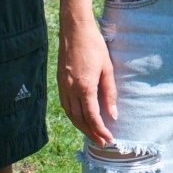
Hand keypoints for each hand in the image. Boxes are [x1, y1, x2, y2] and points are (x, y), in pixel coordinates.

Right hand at [58, 12, 117, 145]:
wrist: (74, 30)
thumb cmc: (94, 46)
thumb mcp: (107, 68)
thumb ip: (109, 93)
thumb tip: (113, 115)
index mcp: (84, 87)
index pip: (92, 117)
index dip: (100, 130)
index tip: (109, 138)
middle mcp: (71, 90)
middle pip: (79, 120)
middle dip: (91, 133)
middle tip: (102, 142)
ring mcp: (63, 87)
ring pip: (70, 114)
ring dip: (81, 126)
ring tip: (92, 134)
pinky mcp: (60, 82)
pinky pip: (65, 106)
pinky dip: (73, 116)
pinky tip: (80, 118)